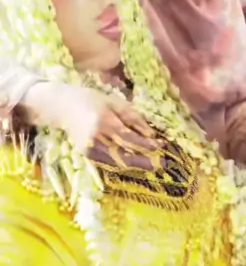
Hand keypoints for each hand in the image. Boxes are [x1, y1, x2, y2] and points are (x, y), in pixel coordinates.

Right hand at [25, 82, 153, 153]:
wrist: (63, 108)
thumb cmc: (92, 100)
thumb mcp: (114, 102)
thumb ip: (132, 117)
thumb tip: (151, 134)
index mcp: (104, 120)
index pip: (129, 137)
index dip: (146, 144)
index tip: (161, 146)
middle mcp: (96, 137)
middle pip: (125, 153)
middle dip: (145, 159)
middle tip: (162, 164)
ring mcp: (90, 148)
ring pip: (118, 162)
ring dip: (137, 165)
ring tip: (153, 165)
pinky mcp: (87, 155)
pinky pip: (110, 162)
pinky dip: (124, 164)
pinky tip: (137, 163)